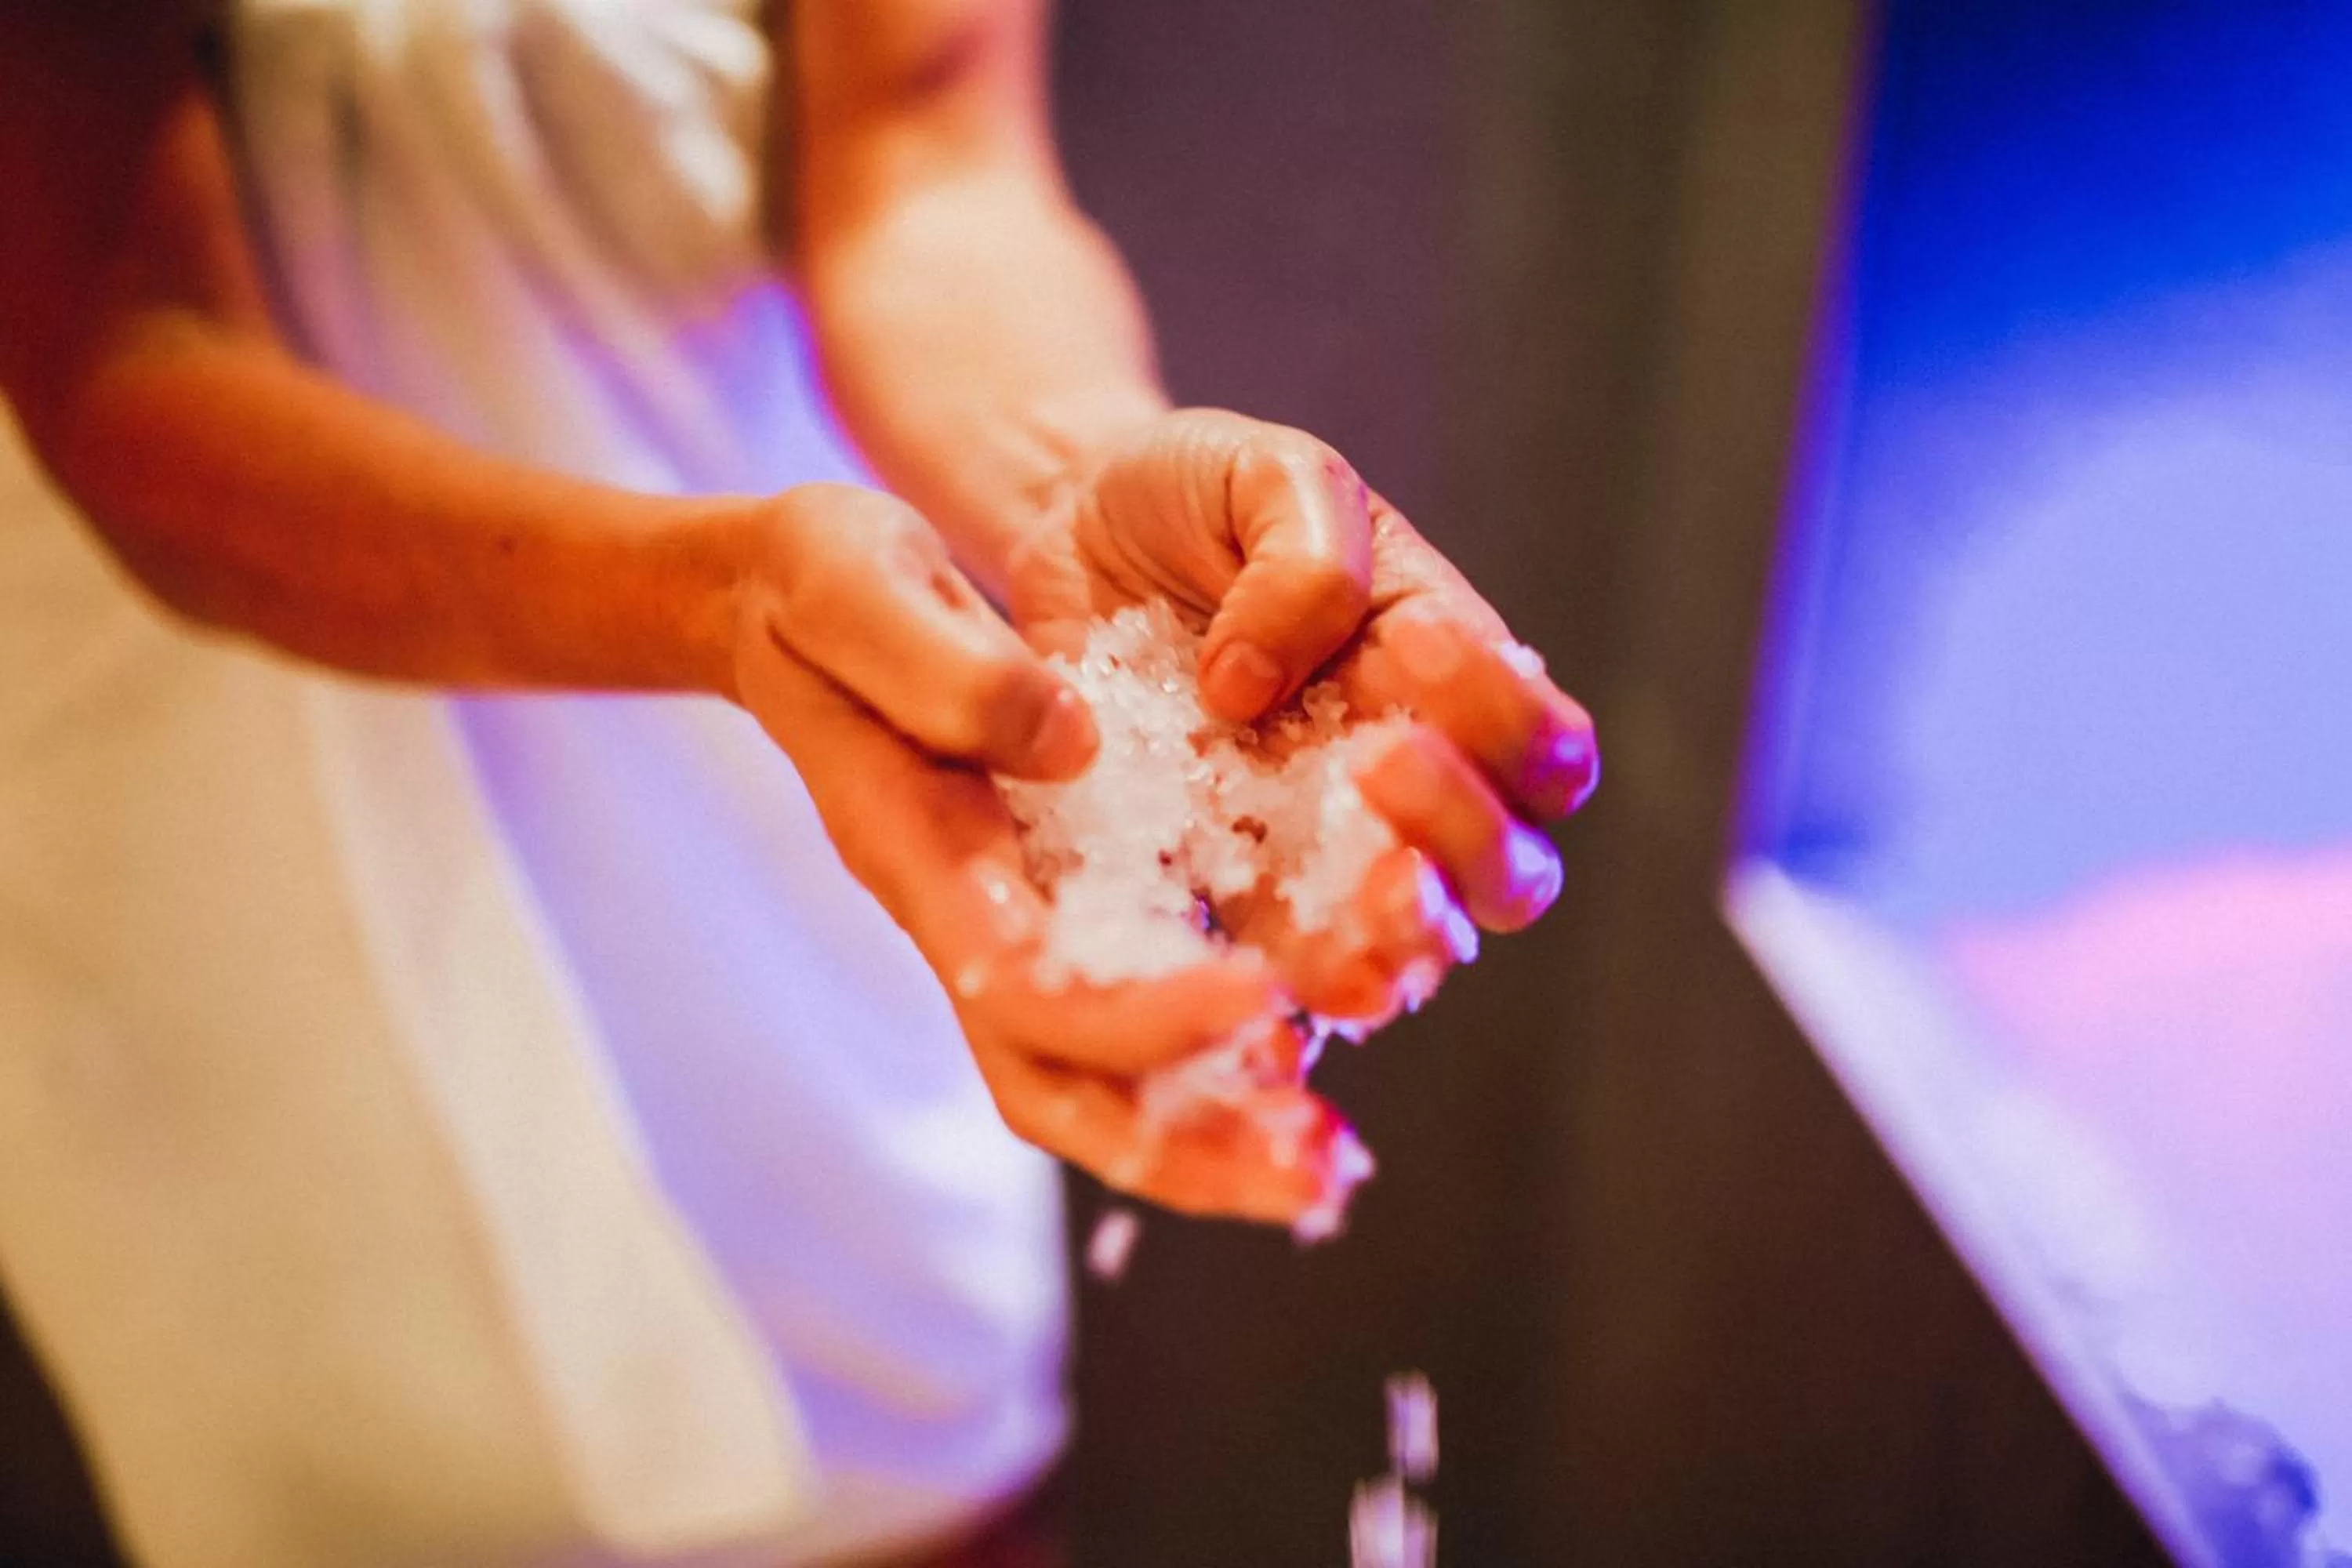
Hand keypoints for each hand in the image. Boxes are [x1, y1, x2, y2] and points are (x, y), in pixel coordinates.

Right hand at [729, 483, 1348, 1223]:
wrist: (783, 598)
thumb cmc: (821, 583)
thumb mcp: (860, 582)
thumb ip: (948, 667)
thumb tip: (1067, 744)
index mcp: (919, 850)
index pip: (1024, 983)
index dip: (1139, 1012)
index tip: (1260, 996)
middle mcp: (963, 917)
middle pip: (1057, 1084)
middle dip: (1185, 1144)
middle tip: (1323, 1175)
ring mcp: (1004, 923)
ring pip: (1094, 1080)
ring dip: (1211, 1137)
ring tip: (1331, 1166)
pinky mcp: (1049, 902)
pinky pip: (1125, 1016)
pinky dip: (1206, 1064)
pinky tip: (1303, 1060)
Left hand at [1009, 408, 1599, 1021]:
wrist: (1071, 533)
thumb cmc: (1198, 498)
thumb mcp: (1266, 474)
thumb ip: (1302, 560)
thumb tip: (1254, 688)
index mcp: (1455, 688)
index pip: (1546, 750)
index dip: (1506, 721)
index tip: (1409, 641)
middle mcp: (1408, 794)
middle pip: (1508, 876)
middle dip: (1460, 838)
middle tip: (1376, 764)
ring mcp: (1319, 861)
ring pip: (1409, 953)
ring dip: (1387, 940)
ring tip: (1342, 911)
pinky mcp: (1219, 901)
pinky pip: (1262, 981)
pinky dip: (1264, 996)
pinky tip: (1238, 982)